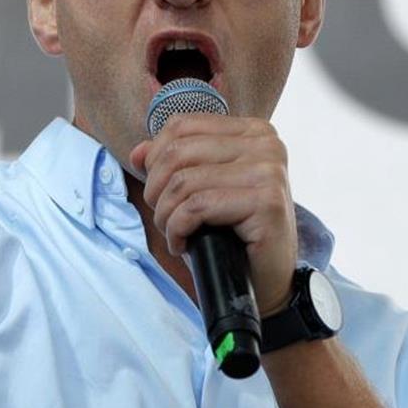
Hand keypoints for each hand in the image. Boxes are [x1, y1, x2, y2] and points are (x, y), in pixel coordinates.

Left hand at [128, 114, 296, 315]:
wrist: (265, 281)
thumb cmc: (231, 234)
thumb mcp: (200, 190)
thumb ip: (171, 164)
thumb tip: (138, 153)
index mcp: (251, 131)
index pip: (181, 126)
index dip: (155, 159)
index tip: (159, 191)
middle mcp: (266, 144)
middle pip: (177, 152)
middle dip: (156, 190)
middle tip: (164, 218)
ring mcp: (269, 171)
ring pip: (184, 181)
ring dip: (165, 214)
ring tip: (174, 234)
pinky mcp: (267, 201)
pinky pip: (197, 207)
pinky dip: (178, 229)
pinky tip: (183, 244)